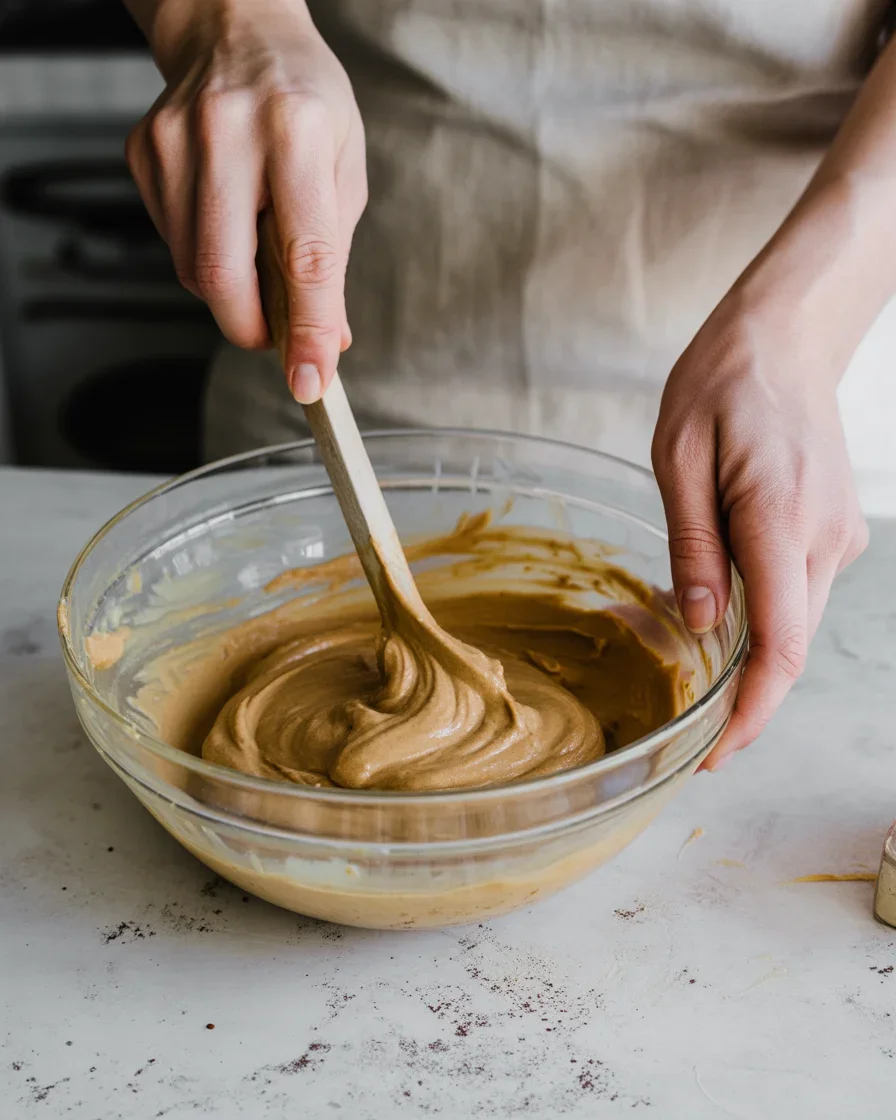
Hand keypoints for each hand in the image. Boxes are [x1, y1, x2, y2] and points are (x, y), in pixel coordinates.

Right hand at [125, 0, 366, 401]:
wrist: (236, 28)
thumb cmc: (305, 102)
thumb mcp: (343, 171)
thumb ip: (332, 259)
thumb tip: (327, 340)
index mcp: (297, 132)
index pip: (303, 257)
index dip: (307, 330)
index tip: (310, 381)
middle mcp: (228, 131)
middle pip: (224, 275)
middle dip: (251, 328)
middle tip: (275, 336)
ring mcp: (174, 141)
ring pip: (192, 269)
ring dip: (230, 293)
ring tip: (257, 258)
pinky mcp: (143, 151)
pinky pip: (172, 243)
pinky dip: (204, 258)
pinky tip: (225, 222)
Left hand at [652, 287, 867, 770]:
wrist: (789, 334)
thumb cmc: (722, 381)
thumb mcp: (678, 455)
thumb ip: (693, 545)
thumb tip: (700, 627)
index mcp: (779, 516)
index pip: (778, 645)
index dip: (750, 713)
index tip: (714, 755)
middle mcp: (824, 537)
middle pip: (790, 648)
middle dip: (743, 700)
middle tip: (684, 727)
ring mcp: (838, 535)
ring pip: (794, 624)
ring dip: (748, 660)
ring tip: (684, 665)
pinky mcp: (835, 531)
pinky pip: (796, 593)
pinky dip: (760, 618)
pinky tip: (716, 610)